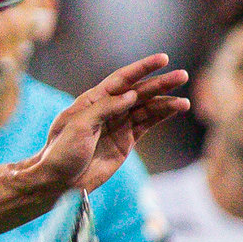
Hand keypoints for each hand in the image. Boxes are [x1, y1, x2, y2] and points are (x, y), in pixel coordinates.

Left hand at [33, 56, 188, 193]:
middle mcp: (107, 109)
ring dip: (166, 102)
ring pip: (147, 108)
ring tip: (184, 102)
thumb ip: (104, 109)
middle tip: (182, 76)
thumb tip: (132, 95)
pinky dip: (163, 116)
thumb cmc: (61, 152)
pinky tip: (177, 108)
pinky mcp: (126, 140)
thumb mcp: (78, 127)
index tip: (163, 59)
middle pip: (138, 92)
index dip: (142, 69)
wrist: (58, 182)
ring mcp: (118, 124)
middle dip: (160, 84)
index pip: (121, 80)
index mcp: (91, 101)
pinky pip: (148, 123)